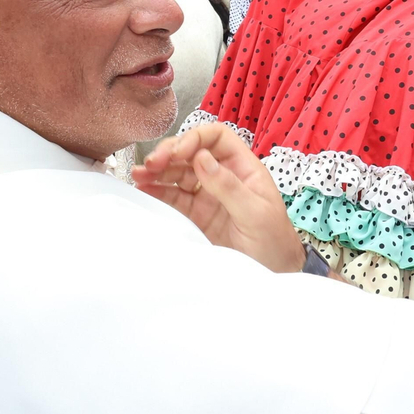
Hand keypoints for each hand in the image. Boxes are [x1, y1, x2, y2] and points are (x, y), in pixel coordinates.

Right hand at [133, 123, 305, 272]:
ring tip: (139, 174)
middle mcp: (223, 177)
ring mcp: (207, 196)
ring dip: (158, 171)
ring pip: (178, 174)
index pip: (217, 138)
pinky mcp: (194, 216)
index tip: (178, 152)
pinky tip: (143, 189)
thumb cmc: (274, 242)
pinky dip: (156, 192)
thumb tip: (202, 158)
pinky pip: (172, 198)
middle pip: (192, 153)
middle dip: (170, 153)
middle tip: (152, 163)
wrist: (272, 275)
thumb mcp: (256, 214)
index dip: (195, 138)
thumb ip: (229, 187)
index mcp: (243, 168)